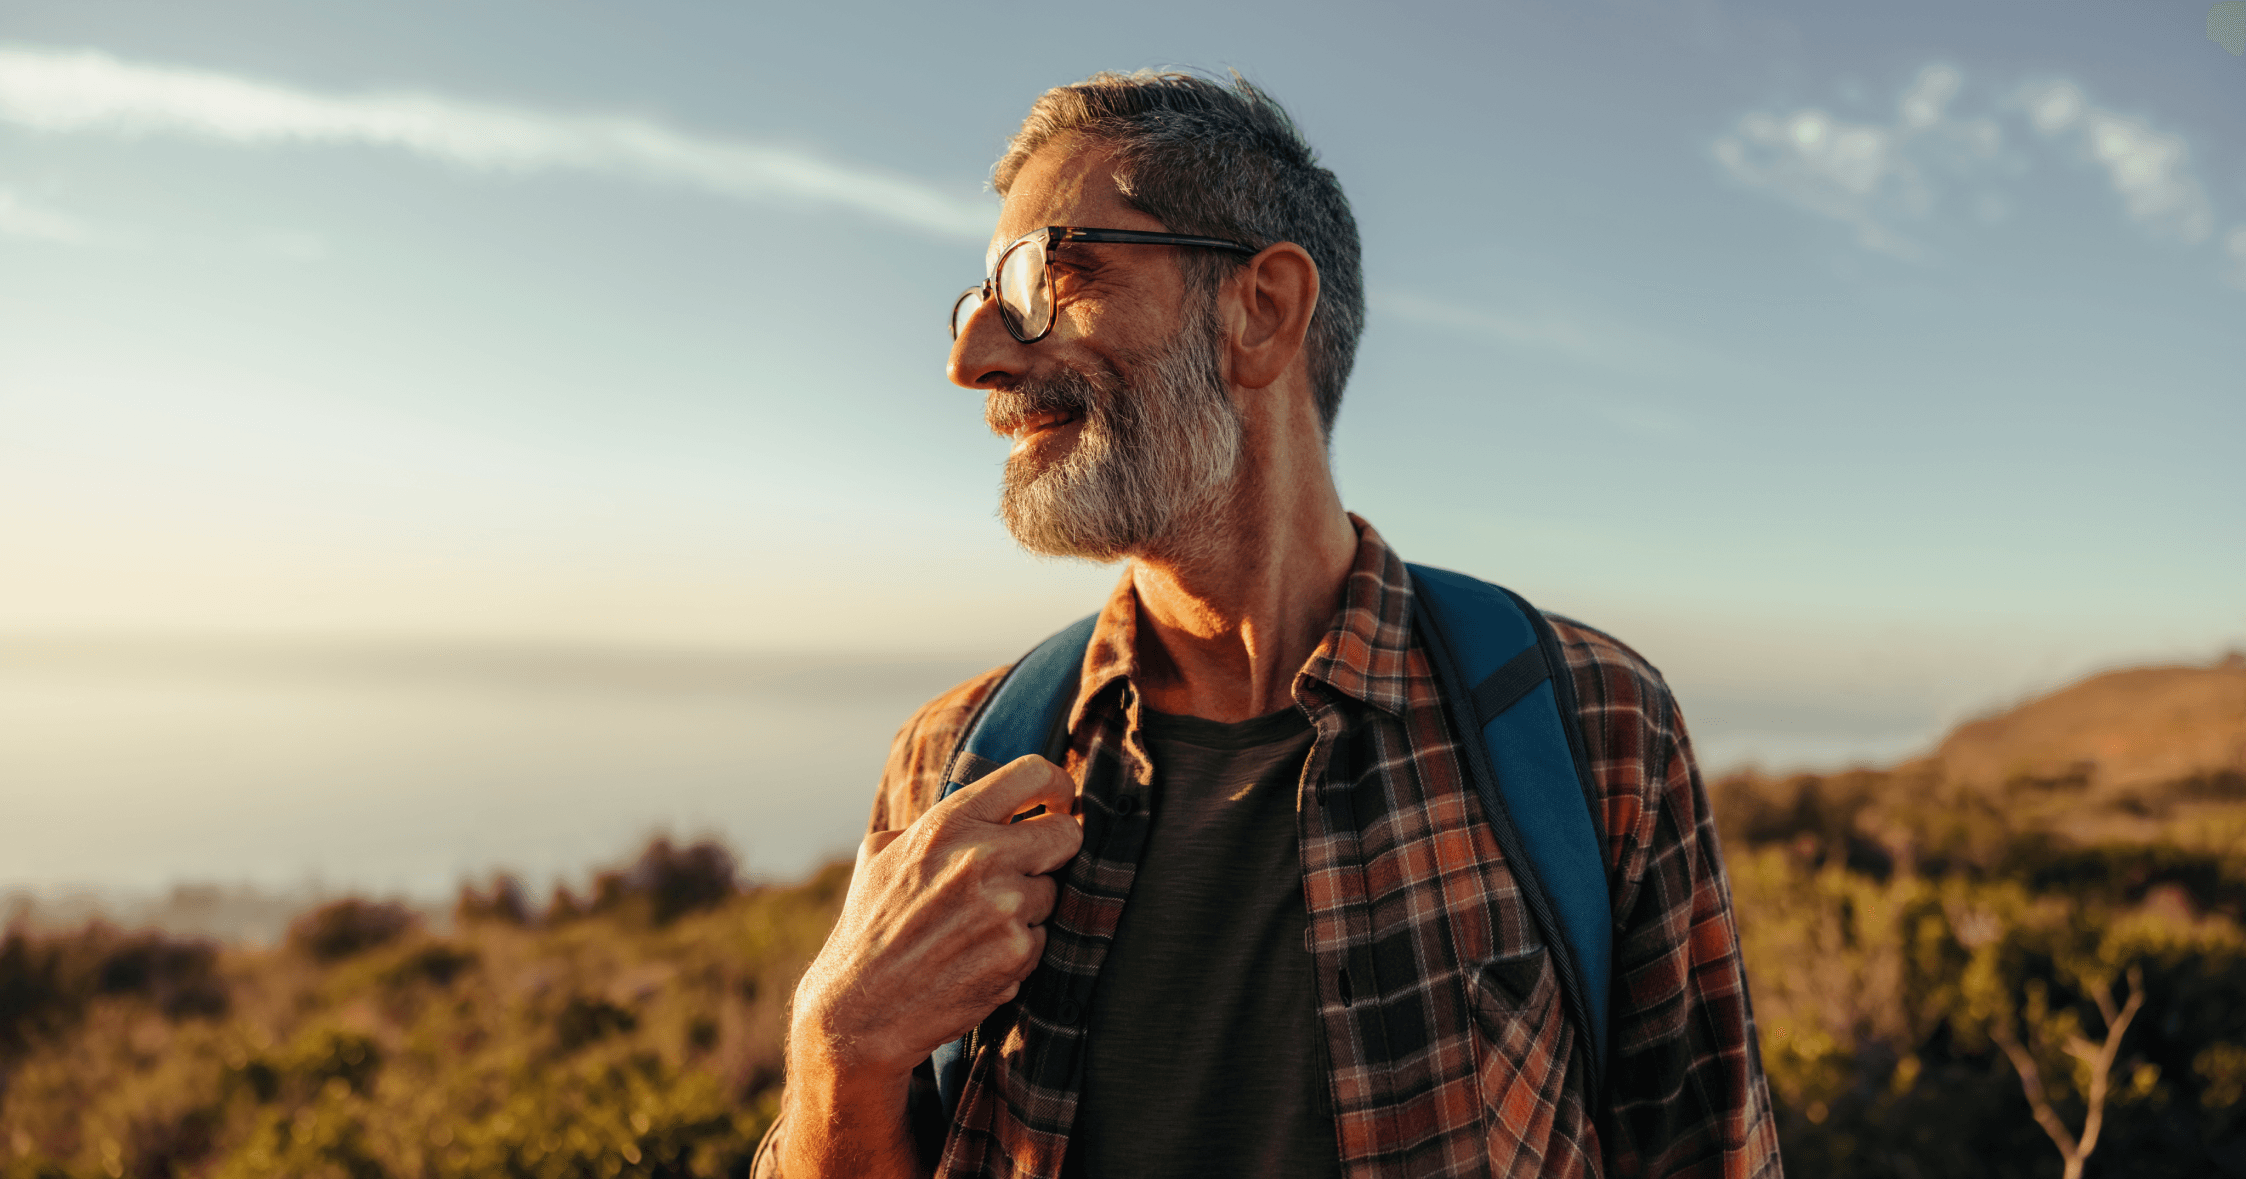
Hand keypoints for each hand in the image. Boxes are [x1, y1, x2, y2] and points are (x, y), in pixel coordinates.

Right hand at [790, 754, 1081, 1081]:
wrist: (858, 1010)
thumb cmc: (868, 928)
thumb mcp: (882, 855)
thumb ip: (932, 825)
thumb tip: (978, 810)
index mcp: (948, 824)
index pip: (1032, 775)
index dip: (1056, 786)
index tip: (1058, 801)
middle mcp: (981, 858)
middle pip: (1066, 835)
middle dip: (1054, 851)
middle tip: (1029, 869)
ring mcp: (1004, 908)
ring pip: (1052, 893)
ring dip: (1027, 908)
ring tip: (976, 928)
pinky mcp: (1017, 953)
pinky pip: (1042, 938)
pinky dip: (1018, 949)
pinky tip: (977, 959)